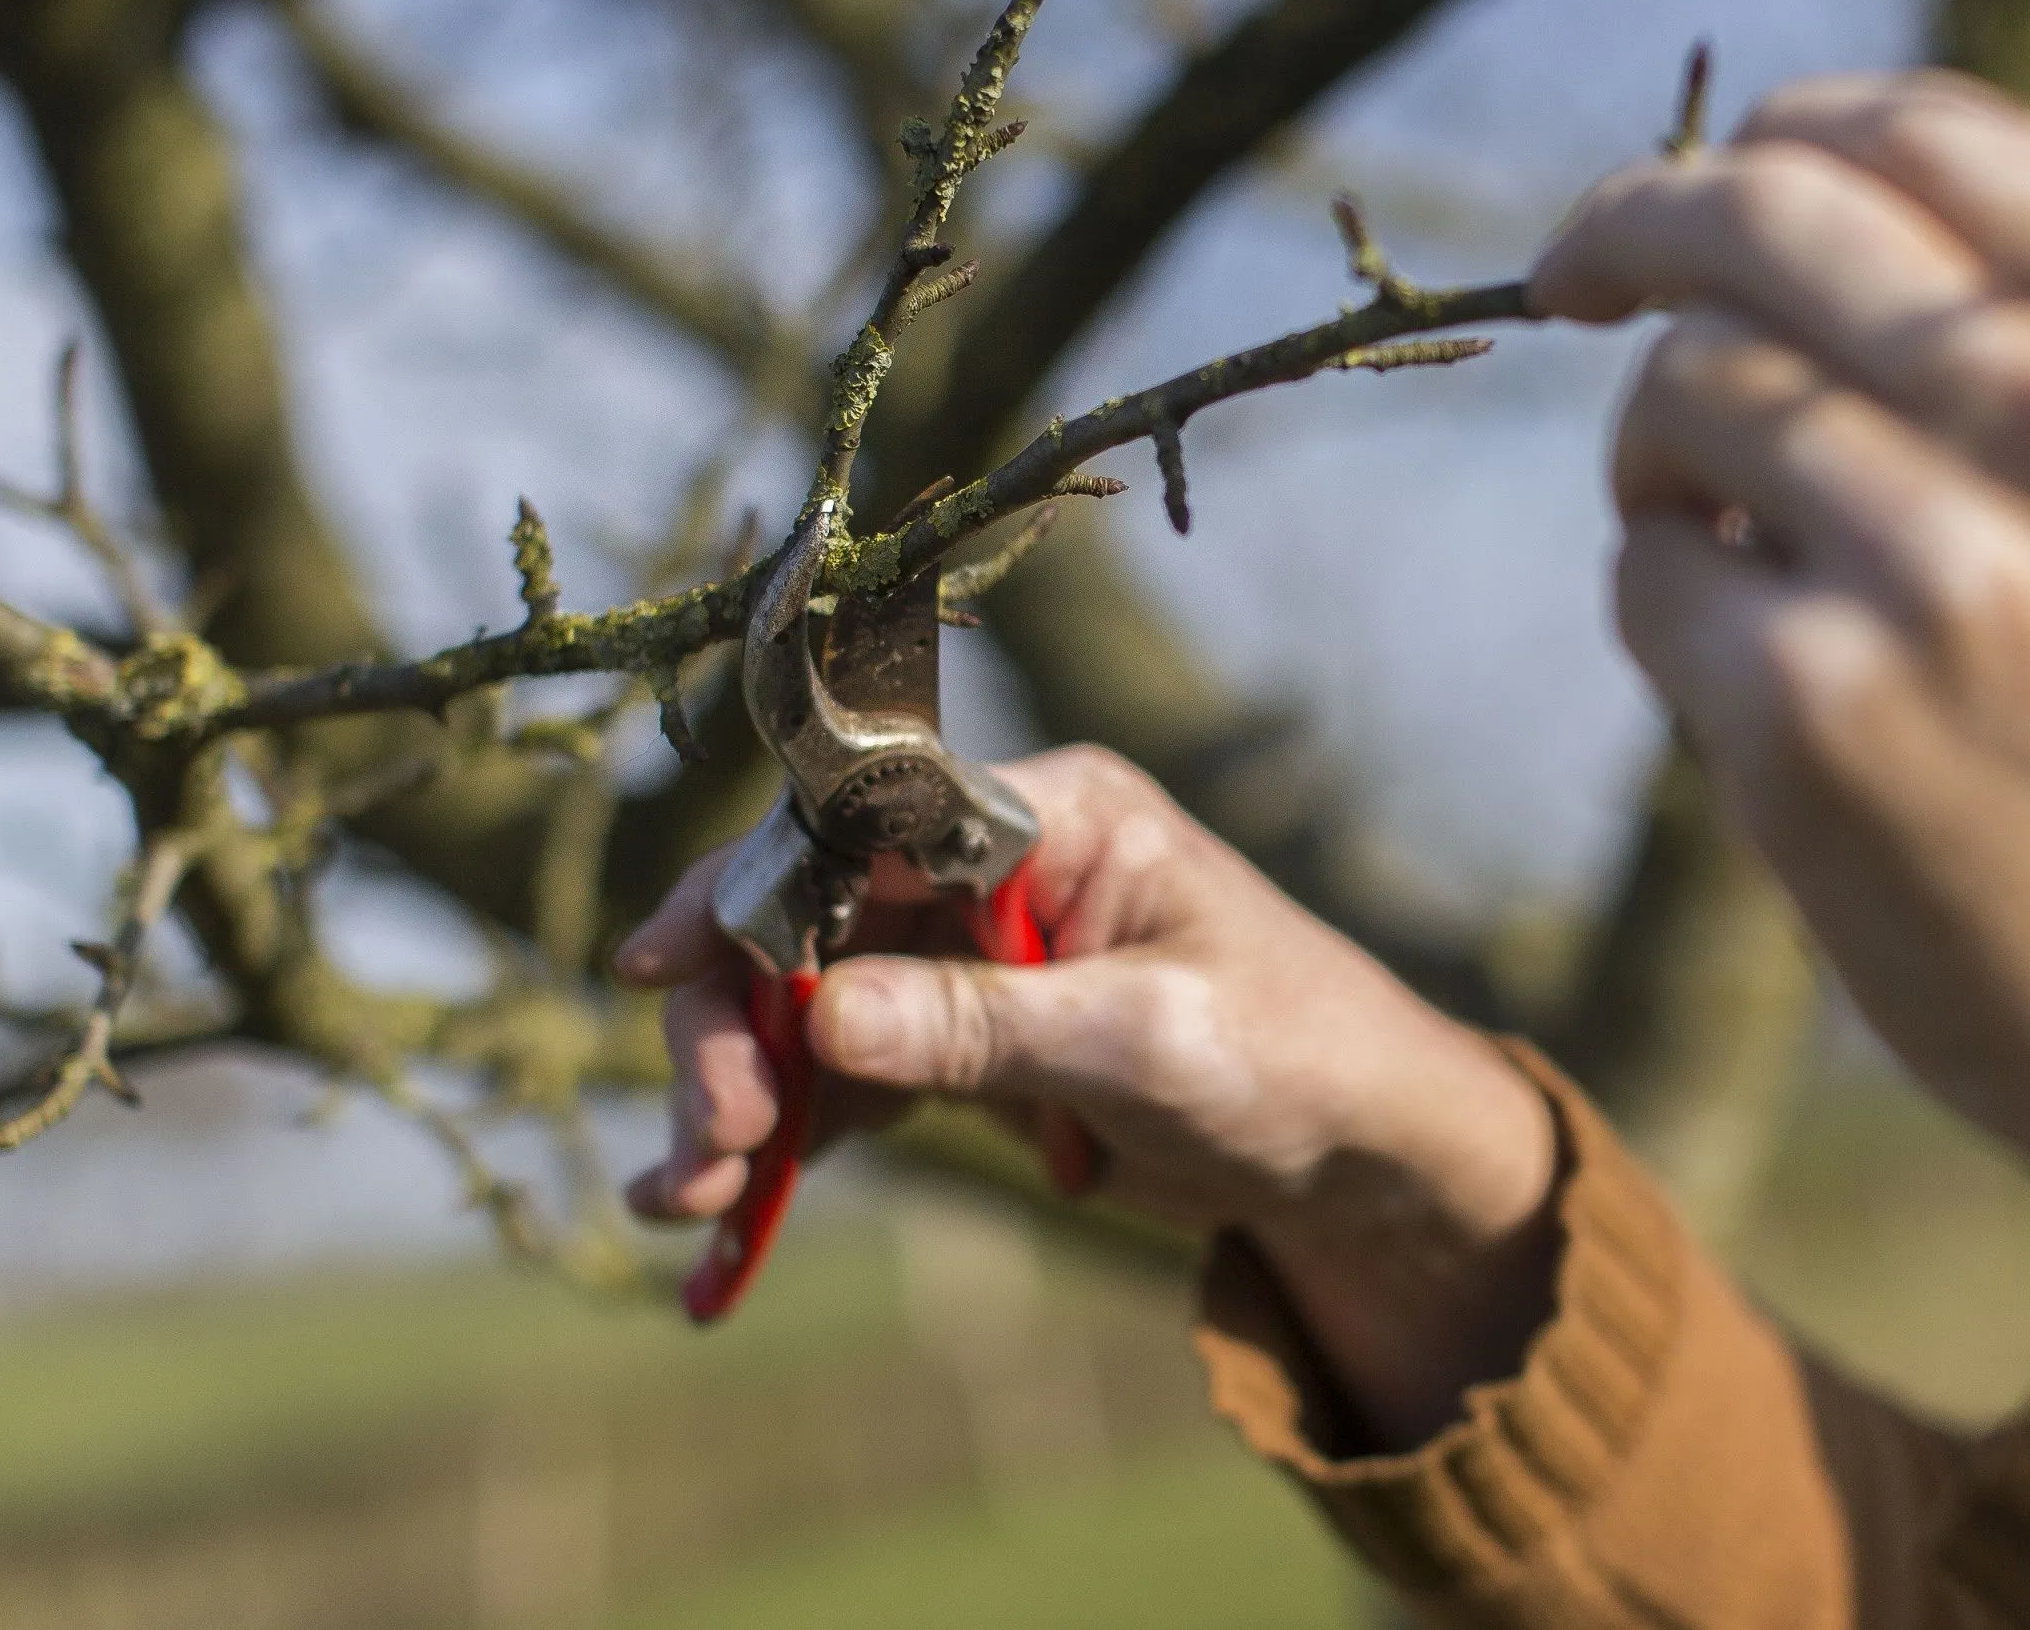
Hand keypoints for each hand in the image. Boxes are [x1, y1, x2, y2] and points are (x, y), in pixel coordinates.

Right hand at [616, 745, 1558, 1446]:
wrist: (1365, 1149)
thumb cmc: (1296, 1056)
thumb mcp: (1146, 1041)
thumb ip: (983, 1026)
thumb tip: (820, 1014)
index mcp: (1048, 815)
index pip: (860, 824)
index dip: (749, 887)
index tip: (665, 967)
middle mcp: (991, 867)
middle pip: (807, 917)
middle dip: (738, 1024)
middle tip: (706, 1139)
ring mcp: (969, 955)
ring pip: (805, 1006)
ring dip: (739, 1095)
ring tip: (687, 1201)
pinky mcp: (962, 1041)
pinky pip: (844, 1079)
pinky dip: (783, 1137)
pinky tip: (719, 1214)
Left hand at [1535, 71, 2029, 1255]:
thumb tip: (1798, 224)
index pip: (1920, 133)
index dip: (1770, 129)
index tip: (1694, 177)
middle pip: (1758, 217)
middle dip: (1632, 223)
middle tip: (1570, 270)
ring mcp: (1932, 564)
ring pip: (1680, 391)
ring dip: (1657, 458)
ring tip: (1721, 545)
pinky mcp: (1809, 709)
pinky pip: (1644, 573)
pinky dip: (1663, 605)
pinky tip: (1749, 678)